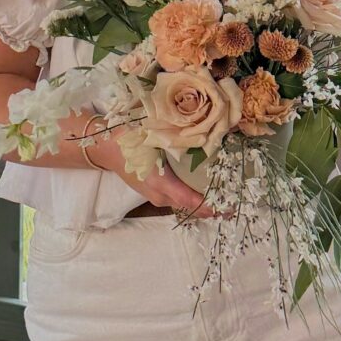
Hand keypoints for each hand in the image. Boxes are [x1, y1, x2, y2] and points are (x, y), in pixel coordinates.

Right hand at [85, 131, 221, 217]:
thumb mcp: (154, 137)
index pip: (194, 202)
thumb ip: (179, 139)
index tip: (232, 207)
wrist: (106, 148)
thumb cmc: (129, 141)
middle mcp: (161, 196)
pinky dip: (193, 197)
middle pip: (192, 207)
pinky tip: (205, 188)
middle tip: (235, 198)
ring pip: (186, 204)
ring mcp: (157, 197)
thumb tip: (207, 134)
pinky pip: (179, 200)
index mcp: (162, 184)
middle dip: (213, 205)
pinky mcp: (155, 194)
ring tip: (225, 194)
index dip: (213, 206)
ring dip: (204, 202)